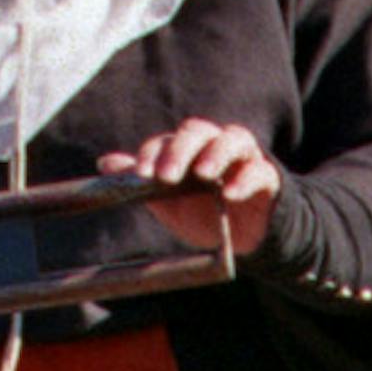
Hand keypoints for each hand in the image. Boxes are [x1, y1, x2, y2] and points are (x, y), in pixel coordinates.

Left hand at [100, 123, 281, 263]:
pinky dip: (245, 179)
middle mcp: (214, 146)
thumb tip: (104, 163)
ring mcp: (242, 159)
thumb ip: (143, 181)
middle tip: (166, 176)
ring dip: (215, 154)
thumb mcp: (168, 201)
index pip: (168, 141)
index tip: (142, 175)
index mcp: (188, 150)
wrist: (245, 239)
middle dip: (180, 150)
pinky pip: (258, 171)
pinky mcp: (266, 178)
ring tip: (204, 174)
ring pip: (231, 140)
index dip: (153, 154)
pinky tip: (231, 193)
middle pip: (197, 132)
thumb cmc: (204, 213)